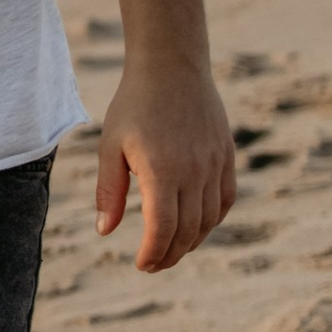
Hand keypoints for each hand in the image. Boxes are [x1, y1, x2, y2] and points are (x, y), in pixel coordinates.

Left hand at [95, 59, 236, 270]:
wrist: (171, 66)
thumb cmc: (133, 105)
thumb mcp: (110, 147)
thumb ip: (108, 191)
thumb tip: (105, 231)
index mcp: (162, 171)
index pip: (163, 229)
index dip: (153, 253)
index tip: (141, 265)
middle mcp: (194, 171)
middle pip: (188, 230)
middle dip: (170, 254)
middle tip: (153, 265)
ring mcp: (215, 164)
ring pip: (209, 218)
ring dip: (191, 241)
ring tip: (172, 250)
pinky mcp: (226, 155)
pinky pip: (225, 198)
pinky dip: (213, 219)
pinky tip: (197, 226)